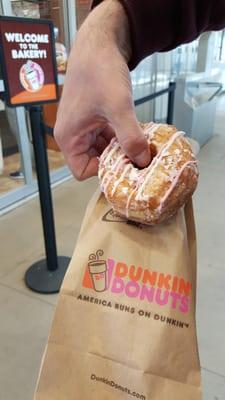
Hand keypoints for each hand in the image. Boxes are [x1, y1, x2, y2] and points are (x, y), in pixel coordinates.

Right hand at [54, 0, 149, 179]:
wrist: (100, 43)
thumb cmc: (100, 71)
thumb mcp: (118, 107)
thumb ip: (130, 137)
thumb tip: (142, 162)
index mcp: (69, 137)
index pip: (82, 171)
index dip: (104, 171)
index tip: (125, 163)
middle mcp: (73, 135)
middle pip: (94, 162)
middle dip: (116, 161)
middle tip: (138, 157)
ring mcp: (84, 127)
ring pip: (103, 150)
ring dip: (121, 149)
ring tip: (140, 144)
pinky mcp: (94, 119)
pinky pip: (108, 137)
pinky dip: (121, 137)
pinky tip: (135, 132)